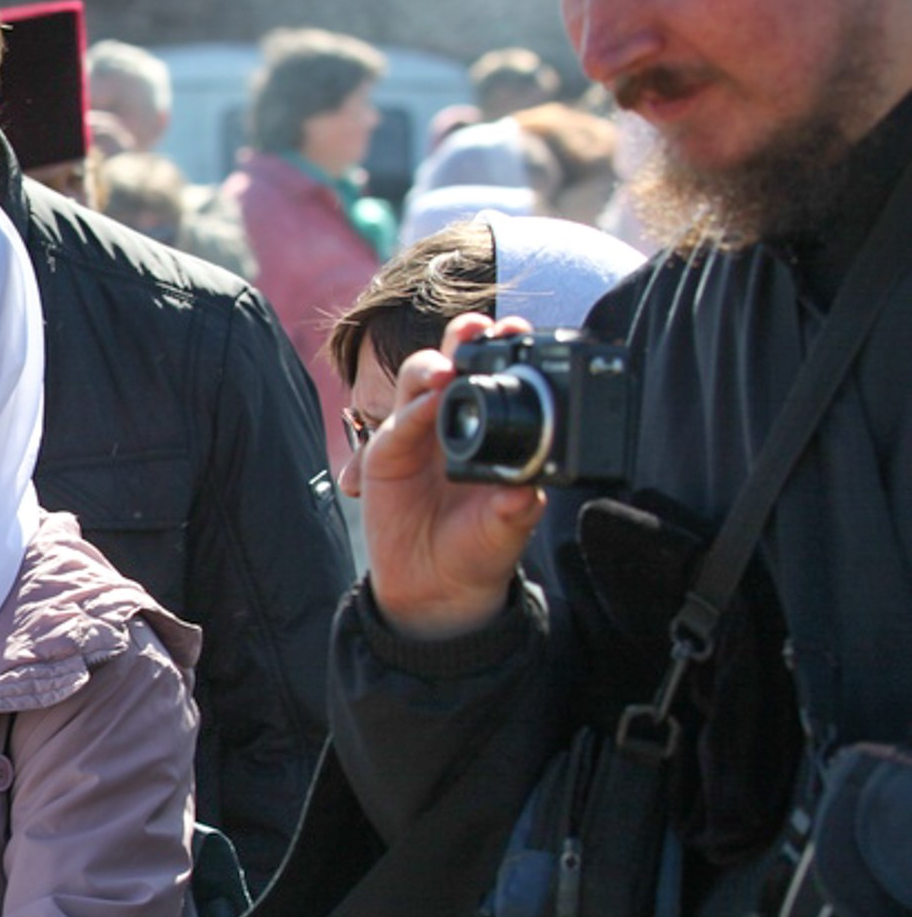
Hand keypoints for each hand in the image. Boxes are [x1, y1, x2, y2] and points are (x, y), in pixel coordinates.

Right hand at [357, 313, 547, 640]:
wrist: (437, 588)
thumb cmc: (478, 550)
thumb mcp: (507, 529)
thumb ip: (517, 507)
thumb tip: (529, 489)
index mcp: (490, 430)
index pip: (495, 378)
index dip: (504, 351)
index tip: (519, 332)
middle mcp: (452, 422)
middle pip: (454, 364)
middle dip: (465, 339)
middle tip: (480, 327)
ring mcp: (417, 433)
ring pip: (421, 383)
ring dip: (432, 368)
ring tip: (449, 369)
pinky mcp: (386, 454)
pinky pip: (397, 425)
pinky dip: (411, 412)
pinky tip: (425, 408)